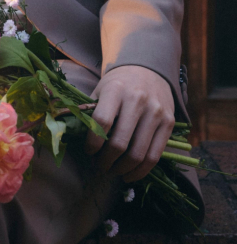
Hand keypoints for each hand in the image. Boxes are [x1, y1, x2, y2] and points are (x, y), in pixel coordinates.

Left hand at [84, 65, 174, 181]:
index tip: (89, 152)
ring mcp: (156, 112)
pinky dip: (140, 171)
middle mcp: (138, 100)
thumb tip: (74, 137)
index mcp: (116, 89)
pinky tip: (129, 174)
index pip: (102, 122)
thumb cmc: (118, 84)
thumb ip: (90, 111)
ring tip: (113, 172)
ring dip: (122, 169)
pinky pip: (155, 156)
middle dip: (106, 162)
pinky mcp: (169, 123)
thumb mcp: (100, 90)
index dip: (92, 142)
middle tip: (99, 167)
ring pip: (138, 154)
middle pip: (120, 143)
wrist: (147, 69)